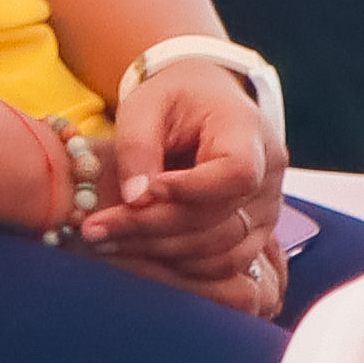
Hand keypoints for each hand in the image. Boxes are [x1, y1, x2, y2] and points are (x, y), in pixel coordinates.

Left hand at [70, 60, 280, 295]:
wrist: (203, 100)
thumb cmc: (171, 97)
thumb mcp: (144, 106)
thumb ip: (139, 147)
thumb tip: (135, 199)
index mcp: (248, 132)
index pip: (236, 173)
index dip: (190, 190)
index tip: (142, 190)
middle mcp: (269, 174)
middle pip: (221, 219)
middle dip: (153, 227)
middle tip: (93, 228)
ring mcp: (267, 206)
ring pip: (224, 250)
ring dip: (161, 252)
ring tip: (105, 241)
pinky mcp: (255, 229)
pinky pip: (227, 262)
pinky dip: (182, 265)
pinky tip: (136, 252)